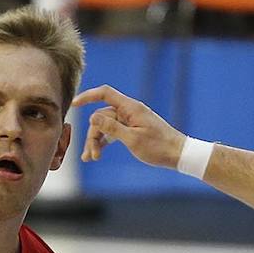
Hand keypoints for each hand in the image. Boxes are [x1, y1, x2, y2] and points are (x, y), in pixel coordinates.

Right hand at [72, 85, 186, 166]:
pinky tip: (97, 154)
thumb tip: (92, 117)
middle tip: (91, 156)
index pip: (104, 94)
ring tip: (91, 158)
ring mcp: (131, 120)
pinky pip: (114, 132)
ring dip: (97, 141)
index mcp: (130, 108)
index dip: (88, 96)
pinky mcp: (133, 130)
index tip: (74, 104)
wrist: (179, 154)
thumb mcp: (132, 139)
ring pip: (107, 126)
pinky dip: (105, 142)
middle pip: (102, 116)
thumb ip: (111, 127)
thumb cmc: (158, 147)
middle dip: (93, 135)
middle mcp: (130, 111)